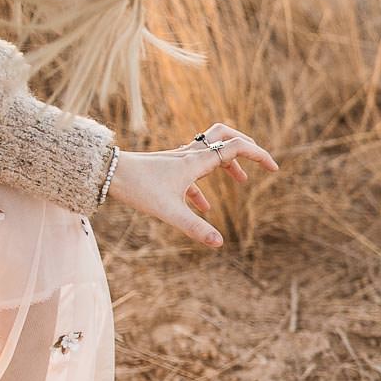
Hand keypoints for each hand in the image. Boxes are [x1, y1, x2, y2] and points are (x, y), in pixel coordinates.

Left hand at [107, 123, 279, 247]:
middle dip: (246, 146)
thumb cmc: (137, 188)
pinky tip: (205, 208)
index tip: (274, 169)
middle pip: (226, 136)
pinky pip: (194, 172)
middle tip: (260, 161)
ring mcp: (179, 161)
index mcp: (197, 161)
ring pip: (212, 151)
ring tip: (241, 181)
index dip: (259, 155)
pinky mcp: (168, 169)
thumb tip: (220, 244)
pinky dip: (206, 185)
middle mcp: (190, 155)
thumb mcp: (169, 211)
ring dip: (229, 163)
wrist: (106, 173)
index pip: (236, 148)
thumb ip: (195, 228)